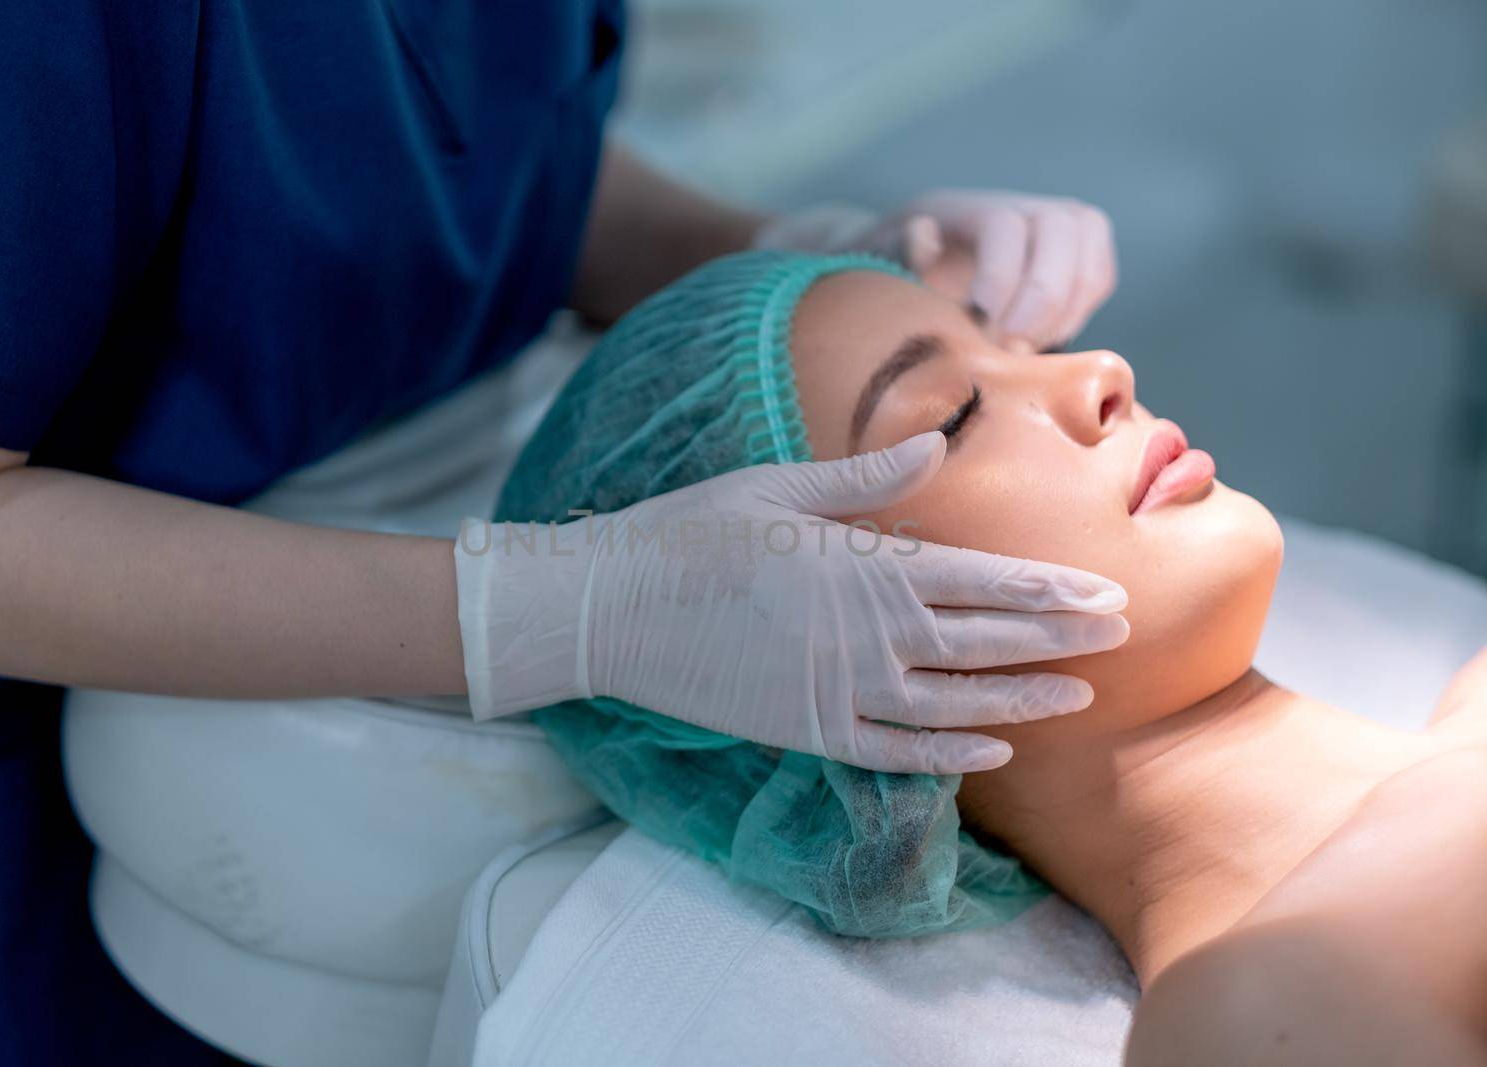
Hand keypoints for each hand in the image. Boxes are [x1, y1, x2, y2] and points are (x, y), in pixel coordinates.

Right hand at [456, 432, 1128, 774]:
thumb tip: (937, 445)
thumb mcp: (780, 486)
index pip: (986, 580)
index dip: (1052, 589)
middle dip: (1060, 637)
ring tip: (1079, 698)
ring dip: (1024, 701)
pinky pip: (900, 751)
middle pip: (988, 640)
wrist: (616, 606)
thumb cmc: (695, 531)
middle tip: (1121, 637)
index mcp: (867, 567)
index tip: (1107, 594)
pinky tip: (993, 752)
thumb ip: (866, 478)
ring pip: (958, 704)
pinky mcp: (811, 732)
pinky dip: (952, 754)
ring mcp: (843, 691)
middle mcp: (870, 636)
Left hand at [755, 191, 1118, 350]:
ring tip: (1027, 347)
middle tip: (1015, 346)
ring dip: (1068, 306)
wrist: (907, 271)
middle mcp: (1016, 206)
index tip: (986, 321)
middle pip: (1065, 226)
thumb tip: (922, 234)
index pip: (1004, 224)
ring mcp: (1052, 224)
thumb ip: (899, 257)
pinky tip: (1043, 341)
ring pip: (1090, 248)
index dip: (1004, 273)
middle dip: (1046, 293)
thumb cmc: (888, 277)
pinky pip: (1099, 276)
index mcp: (962, 208)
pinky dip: (1080, 310)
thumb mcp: (877, 266)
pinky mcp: (1075, 254)